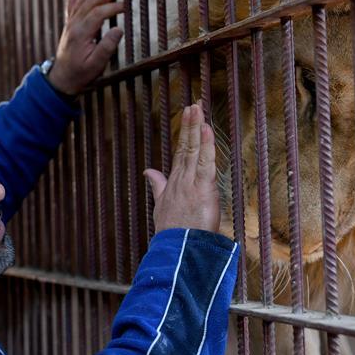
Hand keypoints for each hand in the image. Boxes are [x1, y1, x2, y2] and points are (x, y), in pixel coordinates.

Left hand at [48, 0, 124, 95]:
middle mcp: (74, 25)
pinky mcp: (69, 23)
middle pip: (90, 2)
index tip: (125, 7)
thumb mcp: (96, 65)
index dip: (112, 8)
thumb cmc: (80, 73)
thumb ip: (107, 47)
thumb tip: (119, 30)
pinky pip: (71, 3)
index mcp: (81, 34)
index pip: (98, 13)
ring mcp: (70, 23)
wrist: (62, 78)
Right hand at [144, 103, 220, 233]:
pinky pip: (205, 163)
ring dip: (195, 128)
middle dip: (189, 124)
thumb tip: (148, 170)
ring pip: (193, 150)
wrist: (177, 250)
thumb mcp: (160, 206)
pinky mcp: (202, 189)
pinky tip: (206, 129)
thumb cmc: (172, 232)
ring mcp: (190, 183)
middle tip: (193, 104)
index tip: (189, 115)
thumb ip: (157, 185)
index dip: (185, 132)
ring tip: (197, 108)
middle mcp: (180, 179)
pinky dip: (206, 146)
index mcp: (174, 182)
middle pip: (185, 146)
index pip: (181, 152)